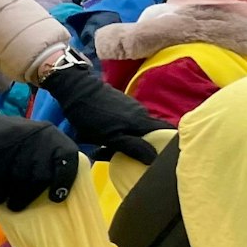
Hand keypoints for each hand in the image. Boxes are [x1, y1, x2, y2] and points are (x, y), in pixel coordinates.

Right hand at [0, 111, 79, 209]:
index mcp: (53, 136)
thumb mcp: (41, 142)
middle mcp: (38, 137)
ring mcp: (16, 140)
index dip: (64, 179)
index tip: (56, 198)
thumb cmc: (20, 142)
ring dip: (14, 195)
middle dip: (31, 194)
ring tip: (12, 207)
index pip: (67, 158)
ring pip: (19, 176)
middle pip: (40, 173)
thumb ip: (52, 160)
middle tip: (22, 206)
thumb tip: (62, 194)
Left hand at [42, 63, 170, 164]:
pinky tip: (105, 138)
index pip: (168, 132)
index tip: (168, 158)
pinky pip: (127, 123)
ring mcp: (131, 108)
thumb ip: (133, 147)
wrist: (75, 88)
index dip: (171, 144)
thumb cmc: (92, 116)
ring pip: (137, 128)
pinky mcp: (120, 105)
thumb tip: (155, 158)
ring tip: (111, 149)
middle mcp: (142, 113)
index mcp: (143, 122)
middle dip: (145, 146)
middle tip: (135, 158)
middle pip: (153, 133)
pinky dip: (120, 132)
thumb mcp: (111, 137)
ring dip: (128, 140)